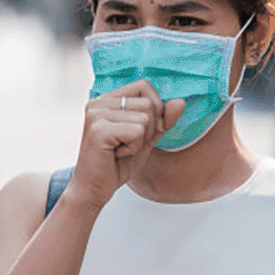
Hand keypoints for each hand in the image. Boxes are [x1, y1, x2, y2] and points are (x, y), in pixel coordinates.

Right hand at [70, 79, 185, 209]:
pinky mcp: (99, 130)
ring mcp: (96, 114)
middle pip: (149, 103)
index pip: (144, 86)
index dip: (154, 110)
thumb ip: (162, 120)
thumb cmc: (116, 164)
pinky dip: (133, 148)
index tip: (136, 132)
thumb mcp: (145, 138)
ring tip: (119, 150)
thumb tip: (180, 102)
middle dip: (147, 130)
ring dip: (139, 141)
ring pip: (145, 118)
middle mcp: (98, 102)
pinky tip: (115, 154)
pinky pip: (137, 132)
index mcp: (106, 100)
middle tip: (125, 144)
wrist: (93, 189)